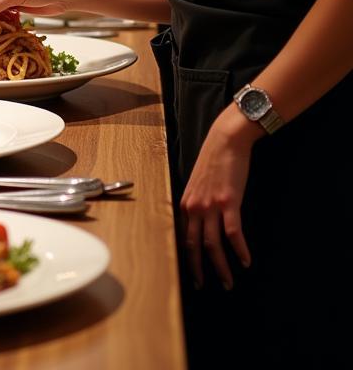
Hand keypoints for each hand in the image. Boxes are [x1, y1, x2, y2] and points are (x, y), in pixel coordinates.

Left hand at [179, 106, 258, 289]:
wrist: (224, 142)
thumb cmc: (213, 162)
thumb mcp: (197, 184)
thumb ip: (197, 203)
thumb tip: (200, 220)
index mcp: (185, 203)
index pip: (183, 236)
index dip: (188, 256)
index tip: (192, 272)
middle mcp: (194, 206)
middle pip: (194, 245)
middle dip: (198, 269)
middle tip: (204, 286)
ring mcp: (211, 205)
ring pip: (212, 244)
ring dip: (221, 266)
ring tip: (228, 283)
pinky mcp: (228, 202)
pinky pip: (233, 233)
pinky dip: (239, 250)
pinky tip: (246, 261)